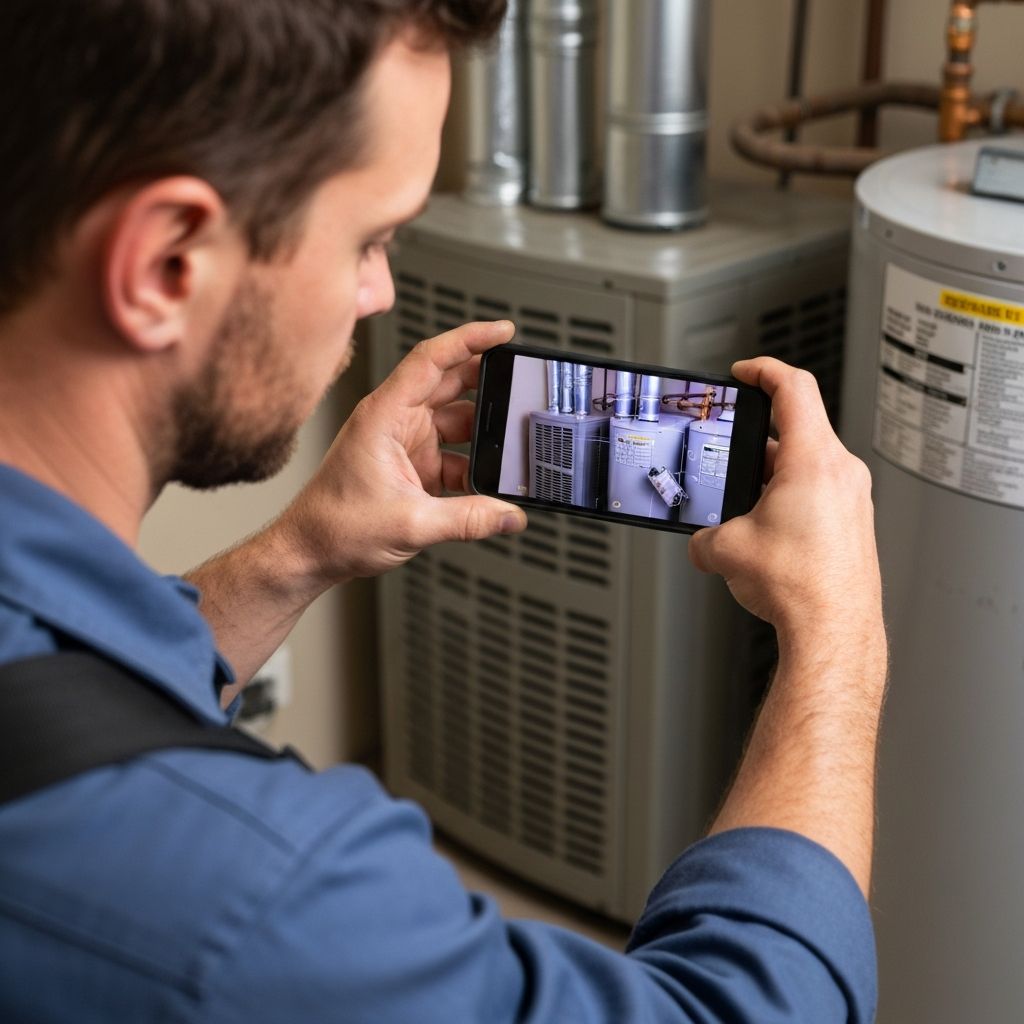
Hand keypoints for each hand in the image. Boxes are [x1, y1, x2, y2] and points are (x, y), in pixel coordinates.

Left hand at [274, 321, 527, 585]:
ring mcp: (405, 442)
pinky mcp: (412, 466)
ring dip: (483, 432)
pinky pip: (454, 455)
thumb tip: (510, 515)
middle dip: (488, 381)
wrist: (310, 553)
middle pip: (449, 383)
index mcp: (385, 415)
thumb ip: (469, 519)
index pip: (431, 359)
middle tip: (523, 381)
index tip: (503, 332)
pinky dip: (474, 466)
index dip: (470, 339)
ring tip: (513, 440)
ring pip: (456, 421)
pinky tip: (490, 481)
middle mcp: (395, 421)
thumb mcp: (411, 523)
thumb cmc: (334, 526)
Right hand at [689, 358, 881, 644]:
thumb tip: (703, 543)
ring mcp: (853, 499)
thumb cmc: (799, 587)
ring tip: (745, 502)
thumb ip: (705, 537)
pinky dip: (790, 498)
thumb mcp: (727, 551)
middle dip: (758, 436)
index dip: (764, 370)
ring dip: (774, 472)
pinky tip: (768, 531)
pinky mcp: (854, 525)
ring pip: (809, 463)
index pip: (793, 387)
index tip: (745, 371)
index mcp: (813, 460)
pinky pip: (820, 492)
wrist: (834, 631)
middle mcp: (841, 473)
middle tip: (732, 446)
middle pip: (800, 427)